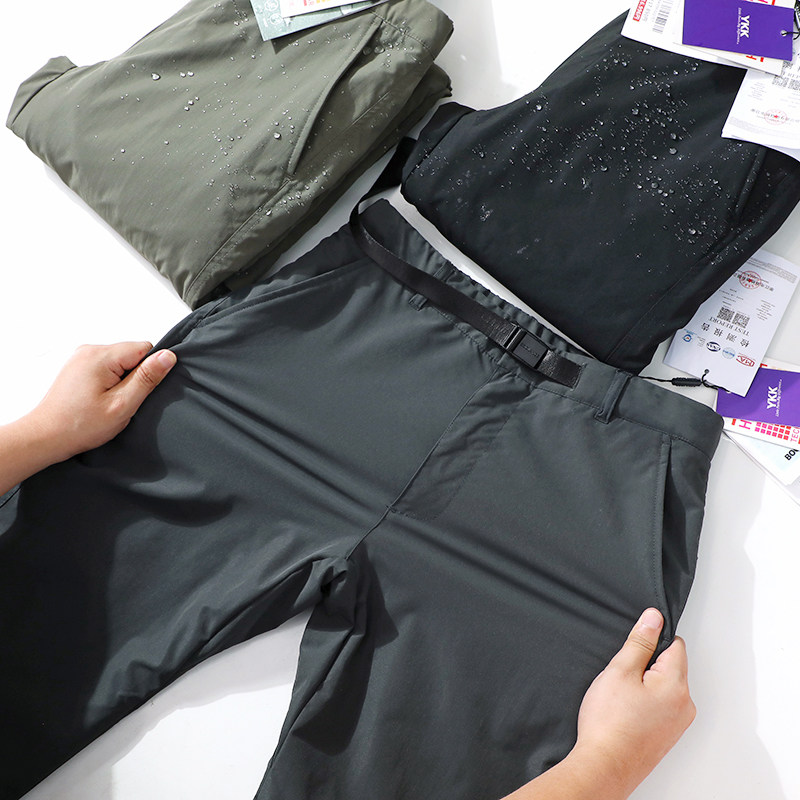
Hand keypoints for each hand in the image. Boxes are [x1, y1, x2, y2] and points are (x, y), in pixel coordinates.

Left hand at [29, 341, 176, 461]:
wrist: (45, 437)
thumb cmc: (79, 425)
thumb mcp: (122, 404)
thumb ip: (147, 378)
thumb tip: (167, 356)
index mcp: (101, 356)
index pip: (145, 348)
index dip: (149, 371)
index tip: (136, 391)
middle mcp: (90, 350)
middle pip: (132, 354)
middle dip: (134, 378)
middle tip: (120, 401)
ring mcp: (82, 357)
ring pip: (120, 362)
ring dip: (121, 381)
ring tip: (107, 402)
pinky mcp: (79, 366)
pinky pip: (107, 367)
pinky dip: (109, 382)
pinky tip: (99, 399)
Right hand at [570, 608, 695, 797]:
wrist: (604, 766)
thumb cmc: (609, 723)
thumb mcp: (620, 671)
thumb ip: (640, 642)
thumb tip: (654, 618)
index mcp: (677, 685)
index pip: (676, 645)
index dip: (652, 640)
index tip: (633, 647)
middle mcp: (684, 705)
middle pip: (671, 666)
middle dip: (647, 664)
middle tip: (621, 676)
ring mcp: (677, 724)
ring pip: (664, 687)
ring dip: (645, 685)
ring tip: (621, 697)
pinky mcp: (667, 736)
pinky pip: (661, 707)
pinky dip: (645, 703)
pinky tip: (624, 711)